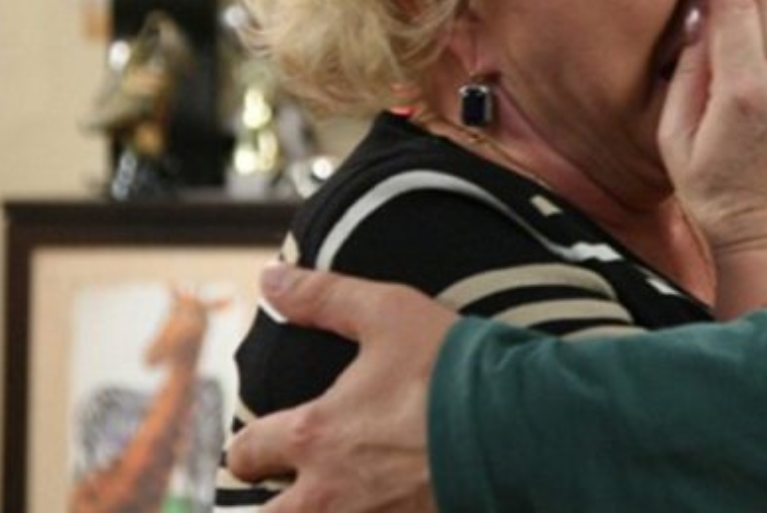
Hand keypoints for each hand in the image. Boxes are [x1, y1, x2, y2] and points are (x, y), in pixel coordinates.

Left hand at [224, 265, 453, 512]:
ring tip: (327, 505)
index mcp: (314, 436)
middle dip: (269, 506)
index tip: (253, 451)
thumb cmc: (452, 370)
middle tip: (282, 494)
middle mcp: (330, 493)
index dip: (246, 451)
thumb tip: (271, 278)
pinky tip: (382, 510)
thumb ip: (324, 297)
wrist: (520, 428)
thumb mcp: (388, 314)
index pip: (247, 453)